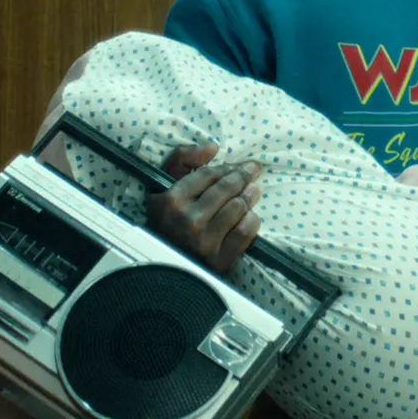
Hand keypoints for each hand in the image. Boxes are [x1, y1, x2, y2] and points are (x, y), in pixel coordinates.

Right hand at [144, 144, 262, 272]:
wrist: (166, 270)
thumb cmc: (167, 223)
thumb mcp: (162, 188)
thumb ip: (181, 159)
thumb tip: (213, 148)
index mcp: (172, 201)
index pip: (209, 174)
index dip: (226, 167)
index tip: (236, 165)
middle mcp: (188, 220)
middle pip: (226, 188)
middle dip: (243, 175)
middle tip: (253, 170)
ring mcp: (205, 242)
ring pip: (238, 207)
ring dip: (250, 195)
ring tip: (254, 190)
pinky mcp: (220, 260)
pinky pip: (245, 232)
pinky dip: (252, 220)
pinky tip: (251, 215)